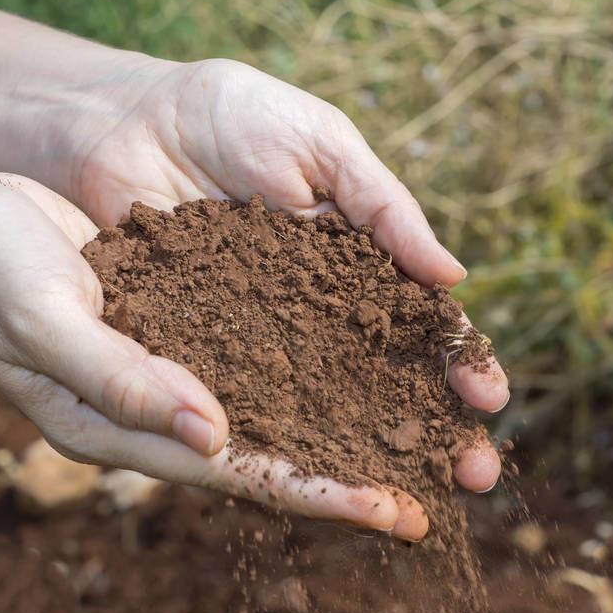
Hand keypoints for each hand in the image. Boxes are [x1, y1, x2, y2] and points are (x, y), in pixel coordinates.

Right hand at [0, 171, 454, 538]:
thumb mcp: (44, 321)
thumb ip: (122, 381)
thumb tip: (214, 434)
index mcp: (125, 426)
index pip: (241, 472)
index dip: (319, 494)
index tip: (393, 512)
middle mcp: (163, 406)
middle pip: (276, 452)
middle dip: (357, 474)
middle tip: (443, 493)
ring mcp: (176, 365)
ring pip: (279, 405)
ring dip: (351, 420)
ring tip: (427, 432)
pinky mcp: (184, 320)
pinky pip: (260, 350)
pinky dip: (315, 360)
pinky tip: (365, 354)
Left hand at [64, 57, 509, 485]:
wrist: (122, 117)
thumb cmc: (231, 115)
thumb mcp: (322, 145)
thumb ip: (384, 209)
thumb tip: (454, 278)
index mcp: (356, 259)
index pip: (421, 322)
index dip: (458, 361)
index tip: (490, 397)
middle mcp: (315, 311)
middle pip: (386, 380)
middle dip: (432, 428)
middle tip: (473, 475)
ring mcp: (259, 337)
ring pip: (324, 406)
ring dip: (368, 452)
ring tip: (406, 497)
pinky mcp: (200, 350)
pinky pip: (246, 400)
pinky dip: (280, 439)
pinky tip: (310, 477)